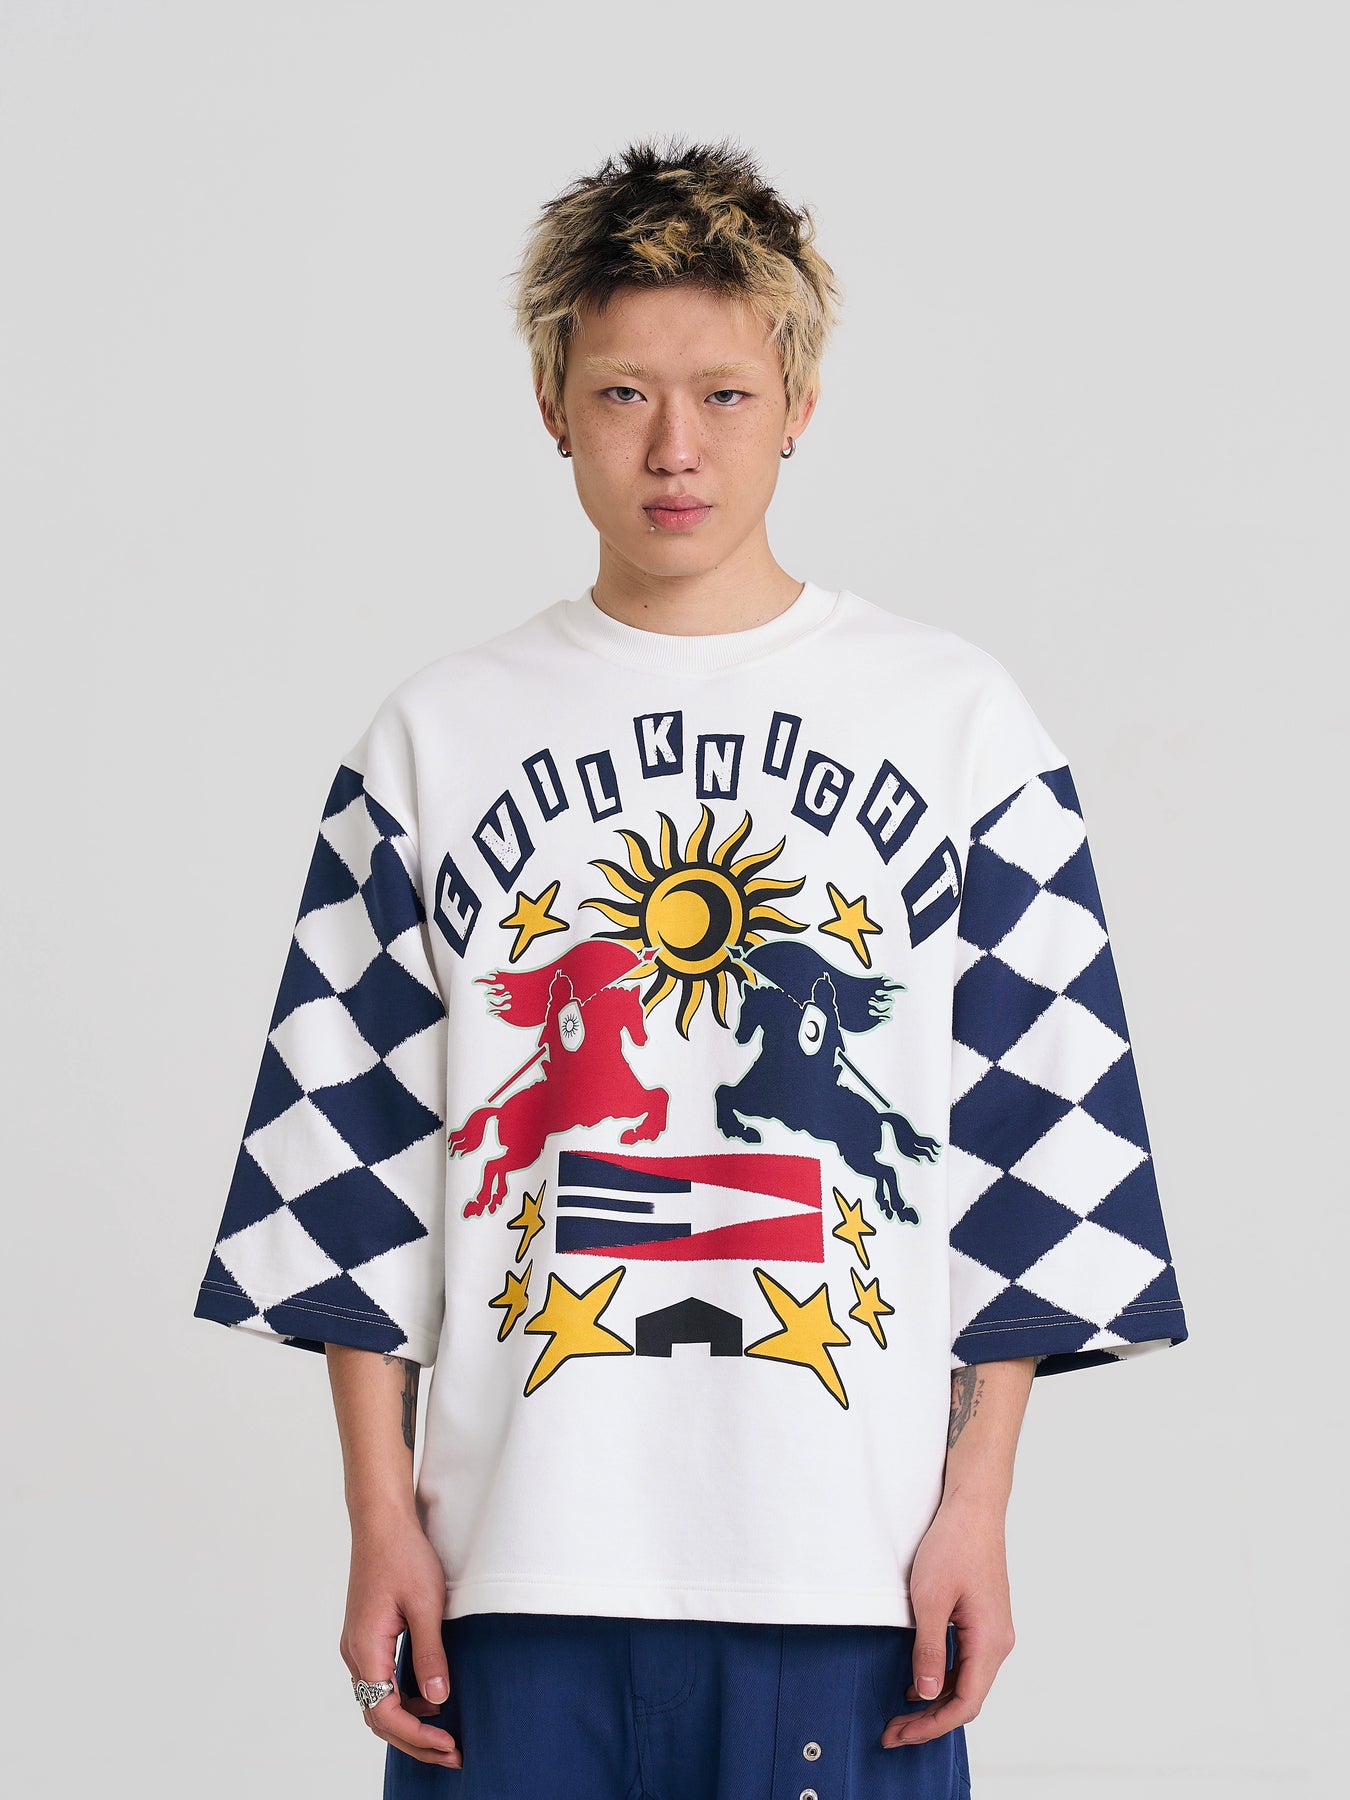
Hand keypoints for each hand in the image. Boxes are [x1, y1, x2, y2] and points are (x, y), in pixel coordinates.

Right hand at [338, 1514, 462, 1769]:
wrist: (381, 1522)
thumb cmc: (404, 1555)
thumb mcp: (426, 1604)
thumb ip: (431, 1653)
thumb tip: (438, 1700)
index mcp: (366, 1648)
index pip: (386, 1712)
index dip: (417, 1736)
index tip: (448, 1744)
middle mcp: (355, 1654)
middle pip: (378, 1717)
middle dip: (414, 1741)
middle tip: (452, 1754)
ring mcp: (357, 1646)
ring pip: (376, 1703)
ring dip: (407, 1723)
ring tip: (444, 1736)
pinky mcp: (366, 1637)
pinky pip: (379, 1683)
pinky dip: (401, 1700)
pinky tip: (430, 1698)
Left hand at [882, 1489, 1015, 1748]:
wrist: (972, 1507)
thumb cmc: (954, 1545)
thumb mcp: (930, 1600)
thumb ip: (930, 1651)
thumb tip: (929, 1695)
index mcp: (990, 1642)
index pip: (965, 1704)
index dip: (931, 1726)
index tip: (900, 1734)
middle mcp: (997, 1642)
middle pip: (967, 1698)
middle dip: (931, 1720)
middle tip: (894, 1730)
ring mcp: (992, 1631)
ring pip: (967, 1682)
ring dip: (936, 1701)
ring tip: (902, 1712)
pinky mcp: (983, 1620)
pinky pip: (966, 1661)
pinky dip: (944, 1677)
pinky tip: (919, 1681)